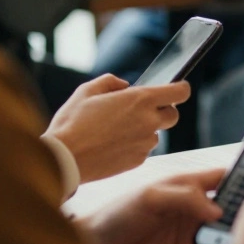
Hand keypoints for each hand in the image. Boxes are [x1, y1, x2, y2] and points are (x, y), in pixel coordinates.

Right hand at [43, 74, 188, 181]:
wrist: (63, 159)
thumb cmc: (72, 123)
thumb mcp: (87, 91)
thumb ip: (110, 82)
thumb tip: (124, 85)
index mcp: (140, 100)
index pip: (180, 92)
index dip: (179, 89)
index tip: (174, 89)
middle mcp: (149, 122)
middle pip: (173, 115)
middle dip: (162, 110)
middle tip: (140, 110)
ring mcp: (145, 143)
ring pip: (156, 133)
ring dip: (145, 129)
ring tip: (116, 129)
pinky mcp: (138, 160)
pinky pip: (143, 149)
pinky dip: (134, 145)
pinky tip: (112, 144)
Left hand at [79, 169, 229, 243]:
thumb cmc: (118, 214)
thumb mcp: (150, 196)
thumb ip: (185, 198)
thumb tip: (217, 210)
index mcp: (189, 186)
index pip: (223, 177)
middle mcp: (196, 210)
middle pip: (232, 208)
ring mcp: (192, 235)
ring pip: (226, 235)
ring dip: (237, 239)